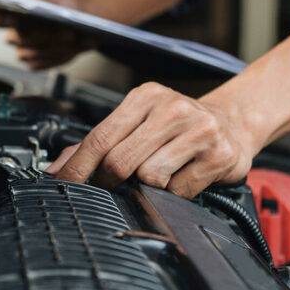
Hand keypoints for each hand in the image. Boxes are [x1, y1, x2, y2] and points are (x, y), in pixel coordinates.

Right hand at [0, 0, 94, 69]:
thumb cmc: (62, 5)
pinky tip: (69, 48)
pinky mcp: (36, 64)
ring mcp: (23, 51)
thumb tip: (36, 9)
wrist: (81, 22)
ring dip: (50, 46)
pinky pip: (41, 64)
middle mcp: (13, 35)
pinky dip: (56, 56)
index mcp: (11, 15)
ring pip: (28, 53)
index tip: (9, 16)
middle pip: (15, 38)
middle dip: (38, 34)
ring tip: (71, 37)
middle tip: (61, 29)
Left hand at [45, 82, 255, 197]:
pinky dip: (176, 193)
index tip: (63, 184)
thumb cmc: (176, 127)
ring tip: (164, 171)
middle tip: (116, 184)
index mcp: (146, 97)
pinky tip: (184, 176)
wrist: (233, 122)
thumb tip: (56, 169)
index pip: (100, 136)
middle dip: (111, 180)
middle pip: (121, 161)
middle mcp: (173, 108)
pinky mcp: (220, 155)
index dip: (78, 166)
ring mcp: (199, 130)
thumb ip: (99, 143)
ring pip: (150, 178)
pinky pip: (179, 191)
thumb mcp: (138, 122)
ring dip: (150, 185)